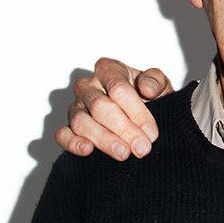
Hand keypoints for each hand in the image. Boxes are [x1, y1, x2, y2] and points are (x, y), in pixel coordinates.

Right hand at [54, 58, 173, 159]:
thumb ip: (156, 81)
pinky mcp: (68, 127)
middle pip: (100, 106)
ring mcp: (76, 106)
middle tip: (142, 148)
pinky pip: (62, 134)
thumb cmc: (150, 98)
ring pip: (81, 121)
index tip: (151, 132)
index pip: (118, 88)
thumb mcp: (161, 86)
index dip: (136, 111)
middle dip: (124, 129)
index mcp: (109, 70)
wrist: (142, 118)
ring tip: (123, 153)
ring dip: (104, 139)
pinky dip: (72, 142)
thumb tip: (146, 88)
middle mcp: (88, 86)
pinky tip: (87, 150)